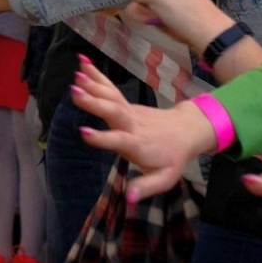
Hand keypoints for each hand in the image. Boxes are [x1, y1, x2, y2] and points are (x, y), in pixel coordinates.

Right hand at [69, 58, 214, 200]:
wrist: (187, 130)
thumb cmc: (172, 157)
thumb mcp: (165, 178)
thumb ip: (146, 187)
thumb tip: (129, 198)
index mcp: (139, 145)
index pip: (120, 140)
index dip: (103, 138)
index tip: (83, 132)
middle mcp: (133, 125)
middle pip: (114, 111)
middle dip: (94, 102)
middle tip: (74, 92)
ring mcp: (130, 111)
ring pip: (111, 96)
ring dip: (93, 85)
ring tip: (75, 75)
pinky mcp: (126, 103)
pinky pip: (110, 89)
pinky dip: (96, 76)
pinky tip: (82, 64)